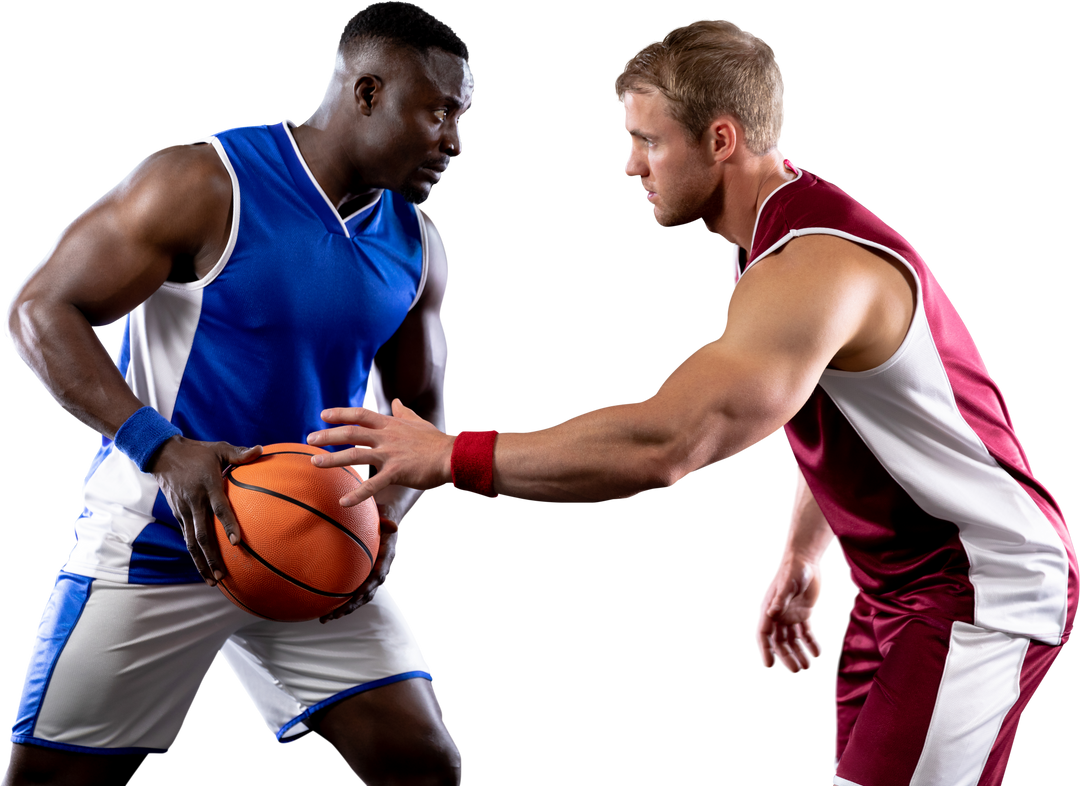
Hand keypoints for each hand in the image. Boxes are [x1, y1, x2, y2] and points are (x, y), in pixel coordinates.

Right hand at [149, 436, 261, 585]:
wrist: (163, 455)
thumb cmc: (197, 452)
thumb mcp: (219, 449)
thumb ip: (239, 453)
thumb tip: (261, 449)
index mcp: (207, 485)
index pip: (219, 508)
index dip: (228, 524)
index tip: (237, 541)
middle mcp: (194, 502)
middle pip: (203, 534)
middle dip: (212, 557)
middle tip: (223, 575)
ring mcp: (184, 510)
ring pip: (192, 542)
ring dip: (202, 562)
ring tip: (213, 581)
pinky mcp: (178, 515)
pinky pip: (187, 538)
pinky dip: (195, 554)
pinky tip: (203, 568)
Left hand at [306, 399, 454, 506]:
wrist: (452, 456)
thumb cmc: (436, 441)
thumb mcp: (417, 422)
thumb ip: (403, 412)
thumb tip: (396, 401)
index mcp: (391, 424)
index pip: (361, 414)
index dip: (341, 413)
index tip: (323, 415)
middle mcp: (387, 437)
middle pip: (352, 432)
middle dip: (329, 435)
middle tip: (310, 439)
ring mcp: (390, 454)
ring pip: (356, 455)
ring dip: (333, 459)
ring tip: (314, 462)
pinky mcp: (397, 472)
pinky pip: (373, 485)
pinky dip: (358, 494)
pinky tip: (343, 502)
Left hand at [320, 513, 400, 622]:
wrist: (386, 522)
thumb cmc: (382, 518)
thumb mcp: (386, 516)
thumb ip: (387, 522)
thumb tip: (393, 525)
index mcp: (386, 560)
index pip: (377, 577)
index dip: (367, 588)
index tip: (356, 596)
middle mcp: (380, 572)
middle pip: (366, 595)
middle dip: (350, 607)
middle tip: (334, 616)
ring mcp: (371, 577)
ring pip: (359, 597)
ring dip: (344, 609)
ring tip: (326, 618)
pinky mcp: (363, 577)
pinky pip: (353, 590)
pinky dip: (341, 599)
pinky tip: (325, 604)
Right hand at [753, 558, 824, 674]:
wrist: (806, 559)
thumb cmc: (793, 569)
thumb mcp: (787, 583)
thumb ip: (780, 599)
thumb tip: (772, 613)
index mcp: (768, 609)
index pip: (763, 634)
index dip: (765, 652)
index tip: (770, 668)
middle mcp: (778, 615)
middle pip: (780, 642)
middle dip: (787, 658)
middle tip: (797, 672)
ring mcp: (791, 616)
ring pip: (793, 641)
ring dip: (799, 654)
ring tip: (808, 667)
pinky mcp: (804, 614)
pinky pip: (806, 633)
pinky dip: (812, 643)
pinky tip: (819, 653)